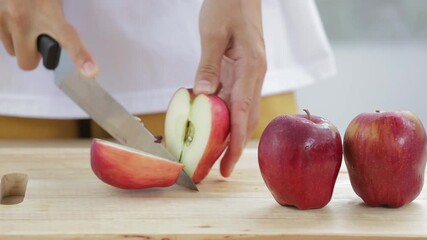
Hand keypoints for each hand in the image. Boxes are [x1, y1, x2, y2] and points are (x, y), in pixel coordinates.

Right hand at [0, 0, 97, 77]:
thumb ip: (61, 16)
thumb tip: (67, 29)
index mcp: (50, 12)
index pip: (69, 39)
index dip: (81, 57)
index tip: (91, 71)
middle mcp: (24, 19)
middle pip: (28, 62)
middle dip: (34, 56)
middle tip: (40, 40)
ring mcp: (4, 18)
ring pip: (12, 51)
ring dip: (20, 44)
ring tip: (27, 25)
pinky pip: (1, 37)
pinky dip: (8, 32)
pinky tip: (15, 18)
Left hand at [194, 0, 266, 176]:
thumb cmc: (229, 4)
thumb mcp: (213, 32)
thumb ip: (208, 65)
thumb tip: (201, 96)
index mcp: (251, 66)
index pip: (244, 111)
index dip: (236, 141)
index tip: (228, 164)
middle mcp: (254, 75)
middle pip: (245, 119)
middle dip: (233, 146)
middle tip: (217, 169)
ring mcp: (249, 75)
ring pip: (240, 112)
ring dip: (228, 134)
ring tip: (211, 155)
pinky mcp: (242, 73)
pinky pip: (233, 100)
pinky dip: (222, 116)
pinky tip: (208, 125)